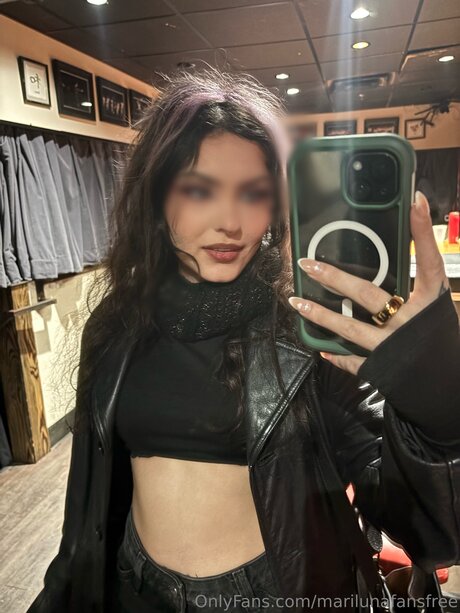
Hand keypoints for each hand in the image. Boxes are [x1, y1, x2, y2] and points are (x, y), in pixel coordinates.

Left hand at [288, 191, 450, 375]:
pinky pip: (355, 361)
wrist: (452, 388)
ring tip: (297, 301)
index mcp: (432, 303)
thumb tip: (403, 258)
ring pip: (350, 328)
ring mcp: (394, 346)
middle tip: (308, 263)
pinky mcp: (383, 368)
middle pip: (368, 294)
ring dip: (321, 314)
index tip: (414, 200)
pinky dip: (338, 357)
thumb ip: (422, 290)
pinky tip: (321, 349)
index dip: (422, 231)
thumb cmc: (446, 345)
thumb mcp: (440, 312)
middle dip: (334, 277)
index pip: (429, 261)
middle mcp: (411, 322)